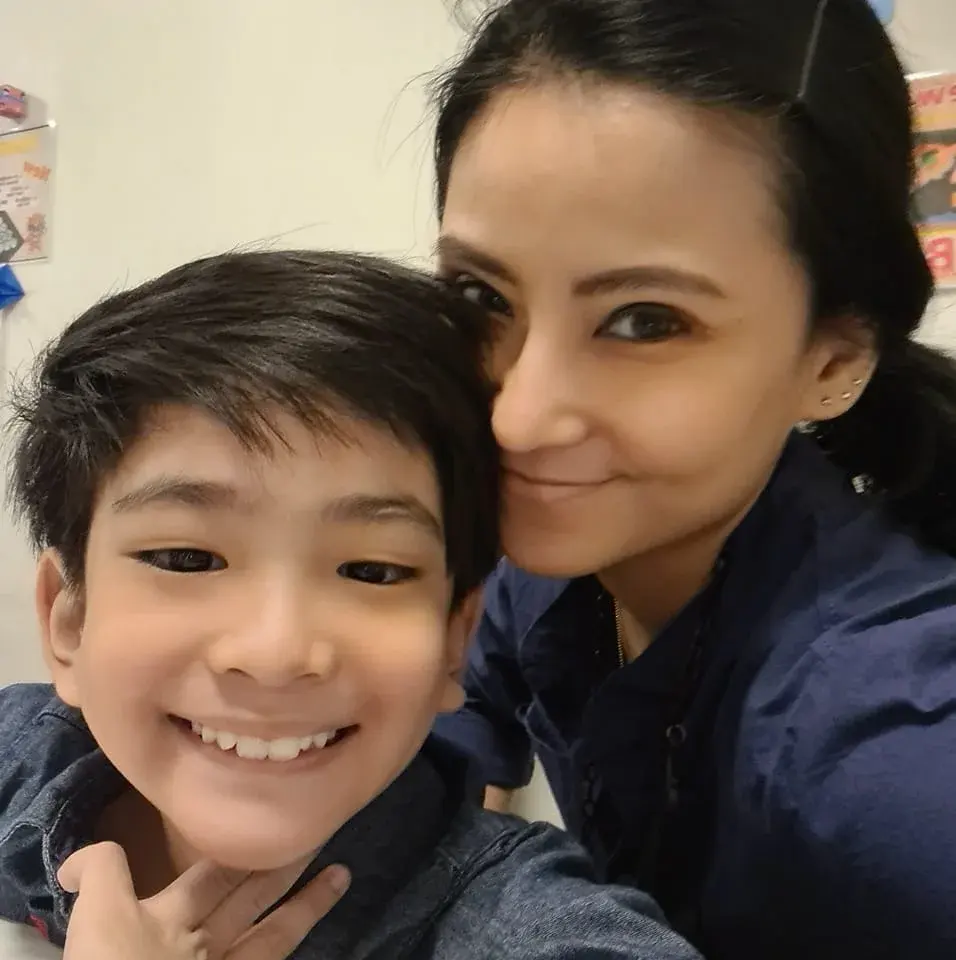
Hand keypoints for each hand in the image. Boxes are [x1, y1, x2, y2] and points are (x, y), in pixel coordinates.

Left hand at [58, 842, 349, 959]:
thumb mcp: (99, 918)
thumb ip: (102, 874)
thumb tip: (76, 861)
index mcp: (161, 923)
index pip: (207, 876)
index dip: (232, 849)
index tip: (259, 823)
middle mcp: (196, 950)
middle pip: (248, 899)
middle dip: (279, 868)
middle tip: (315, 833)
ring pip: (273, 934)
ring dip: (308, 903)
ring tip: (342, 872)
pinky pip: (274, 954)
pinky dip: (305, 930)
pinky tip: (332, 911)